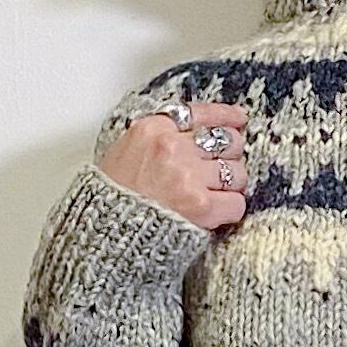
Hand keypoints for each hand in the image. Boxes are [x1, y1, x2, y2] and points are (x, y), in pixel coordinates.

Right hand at [98, 101, 250, 232]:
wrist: (108, 233)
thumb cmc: (115, 198)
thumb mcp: (129, 150)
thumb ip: (160, 136)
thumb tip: (196, 132)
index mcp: (153, 128)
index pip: (202, 113)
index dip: (226, 117)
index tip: (239, 120)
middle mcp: (172, 147)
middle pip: (227, 140)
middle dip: (230, 154)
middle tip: (223, 169)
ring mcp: (188, 175)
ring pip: (237, 172)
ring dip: (232, 185)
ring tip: (216, 194)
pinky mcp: (200, 205)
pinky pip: (236, 203)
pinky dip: (231, 210)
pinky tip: (218, 213)